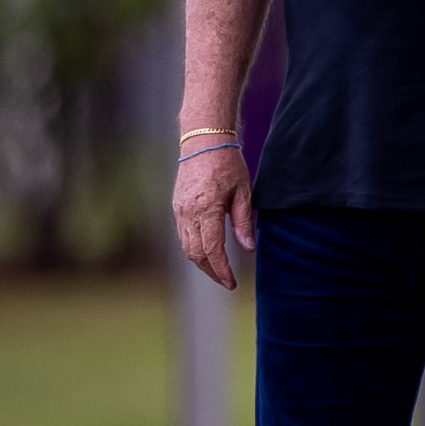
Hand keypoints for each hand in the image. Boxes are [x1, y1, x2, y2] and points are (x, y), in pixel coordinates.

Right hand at [172, 140, 256, 290]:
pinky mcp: (177, 207)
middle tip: (227, 282)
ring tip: (219, 272)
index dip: (221, 269)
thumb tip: (247, 249)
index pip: (211, 249)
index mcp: (206, 208)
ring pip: (186, 246)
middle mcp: (188, 212)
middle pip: (195, 253)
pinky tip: (208, 253)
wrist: (203, 142)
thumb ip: (243, 222)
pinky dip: (194, 248)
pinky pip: (183, 235)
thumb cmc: (228, 164)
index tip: (231, 283)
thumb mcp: (244, 192)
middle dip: (211, 271)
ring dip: (201, 262)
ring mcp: (179, 210)